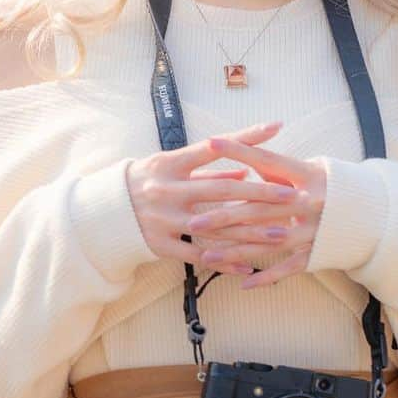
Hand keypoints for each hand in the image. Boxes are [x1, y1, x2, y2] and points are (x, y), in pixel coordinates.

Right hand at [125, 122, 297, 274]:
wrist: (106, 210)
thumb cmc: (147, 180)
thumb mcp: (171, 166)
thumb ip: (207, 169)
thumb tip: (245, 170)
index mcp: (171, 164)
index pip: (214, 148)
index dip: (245, 138)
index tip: (275, 130)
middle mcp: (168, 190)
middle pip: (221, 191)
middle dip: (259, 194)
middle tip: (291, 196)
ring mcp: (164, 219)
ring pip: (215, 227)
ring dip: (251, 232)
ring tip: (281, 234)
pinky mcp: (161, 245)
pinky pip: (198, 256)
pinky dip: (224, 262)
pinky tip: (248, 267)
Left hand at [185, 132, 327, 288]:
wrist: (374, 213)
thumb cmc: (334, 185)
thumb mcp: (312, 169)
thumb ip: (279, 170)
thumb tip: (247, 161)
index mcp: (308, 175)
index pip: (267, 160)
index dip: (239, 150)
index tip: (211, 142)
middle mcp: (310, 202)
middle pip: (259, 209)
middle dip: (224, 216)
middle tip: (194, 220)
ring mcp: (313, 230)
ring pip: (267, 242)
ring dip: (235, 250)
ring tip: (206, 254)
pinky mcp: (315, 253)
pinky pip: (286, 268)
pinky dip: (265, 276)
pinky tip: (242, 281)